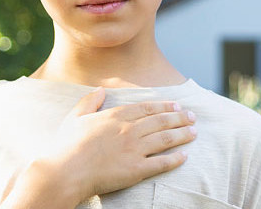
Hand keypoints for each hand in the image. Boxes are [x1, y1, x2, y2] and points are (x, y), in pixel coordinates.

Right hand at [0, 88, 196, 208]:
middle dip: (179, 118)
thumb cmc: (67, 145)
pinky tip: (185, 156)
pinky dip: (175, 159)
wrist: (66, 171)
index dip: (164, 106)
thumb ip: (89, 102)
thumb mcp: (75, 117)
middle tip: (192, 117)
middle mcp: (129, 130)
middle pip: (161, 121)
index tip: (177, 105)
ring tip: (194, 132)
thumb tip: (100, 90)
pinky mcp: (137, 169)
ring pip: (165, 139)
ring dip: (182, 135)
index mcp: (116, 116)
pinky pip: (161, 163)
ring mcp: (135, 149)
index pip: (147, 108)